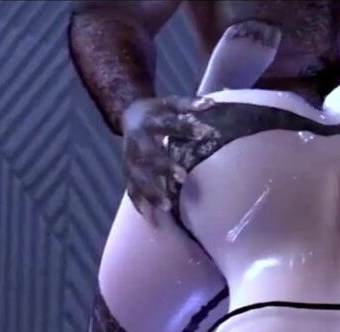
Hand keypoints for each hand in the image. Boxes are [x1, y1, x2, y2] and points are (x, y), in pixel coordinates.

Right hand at [120, 96, 214, 221]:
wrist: (128, 116)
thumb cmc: (157, 112)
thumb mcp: (170, 102)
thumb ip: (190, 104)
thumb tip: (211, 103)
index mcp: (149, 122)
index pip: (168, 124)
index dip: (185, 128)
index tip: (204, 133)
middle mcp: (137, 142)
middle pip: (150, 156)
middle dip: (164, 166)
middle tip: (183, 177)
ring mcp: (130, 160)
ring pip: (138, 178)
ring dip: (151, 192)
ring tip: (167, 206)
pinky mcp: (128, 173)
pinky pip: (132, 191)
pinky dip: (141, 205)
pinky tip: (152, 220)